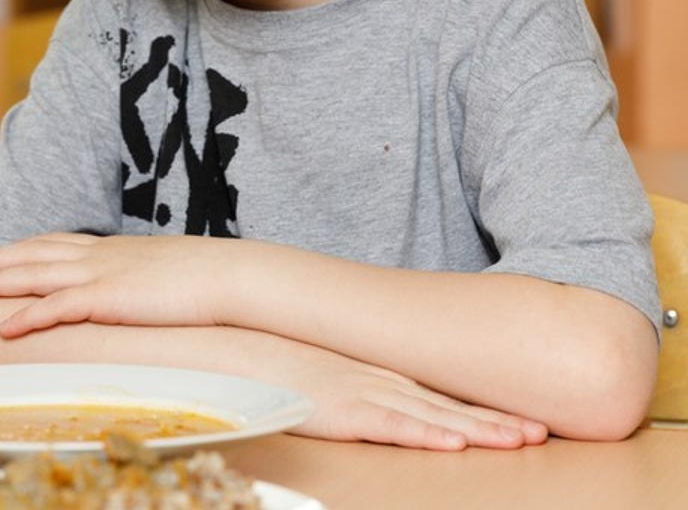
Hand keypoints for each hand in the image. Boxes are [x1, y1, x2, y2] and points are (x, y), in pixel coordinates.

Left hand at [0, 233, 226, 336]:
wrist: (225, 275)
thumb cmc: (202, 277)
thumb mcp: (160, 271)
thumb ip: (138, 277)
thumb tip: (132, 289)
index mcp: (111, 248)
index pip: (55, 242)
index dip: (22, 248)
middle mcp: (98, 255)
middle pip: (35, 253)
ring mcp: (101, 274)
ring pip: (35, 274)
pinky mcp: (107, 298)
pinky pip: (57, 307)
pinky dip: (26, 316)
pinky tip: (4, 327)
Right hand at [277, 346, 549, 450]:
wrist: (251, 351)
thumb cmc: (296, 366)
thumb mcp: (343, 373)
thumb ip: (376, 386)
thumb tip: (409, 404)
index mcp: (390, 375)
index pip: (451, 395)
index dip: (493, 407)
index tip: (535, 418)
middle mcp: (387, 381)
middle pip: (454, 406)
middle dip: (500, 420)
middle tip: (543, 432)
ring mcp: (368, 394)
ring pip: (435, 416)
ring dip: (478, 429)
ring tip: (518, 440)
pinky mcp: (346, 411)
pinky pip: (393, 426)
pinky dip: (425, 434)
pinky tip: (452, 443)